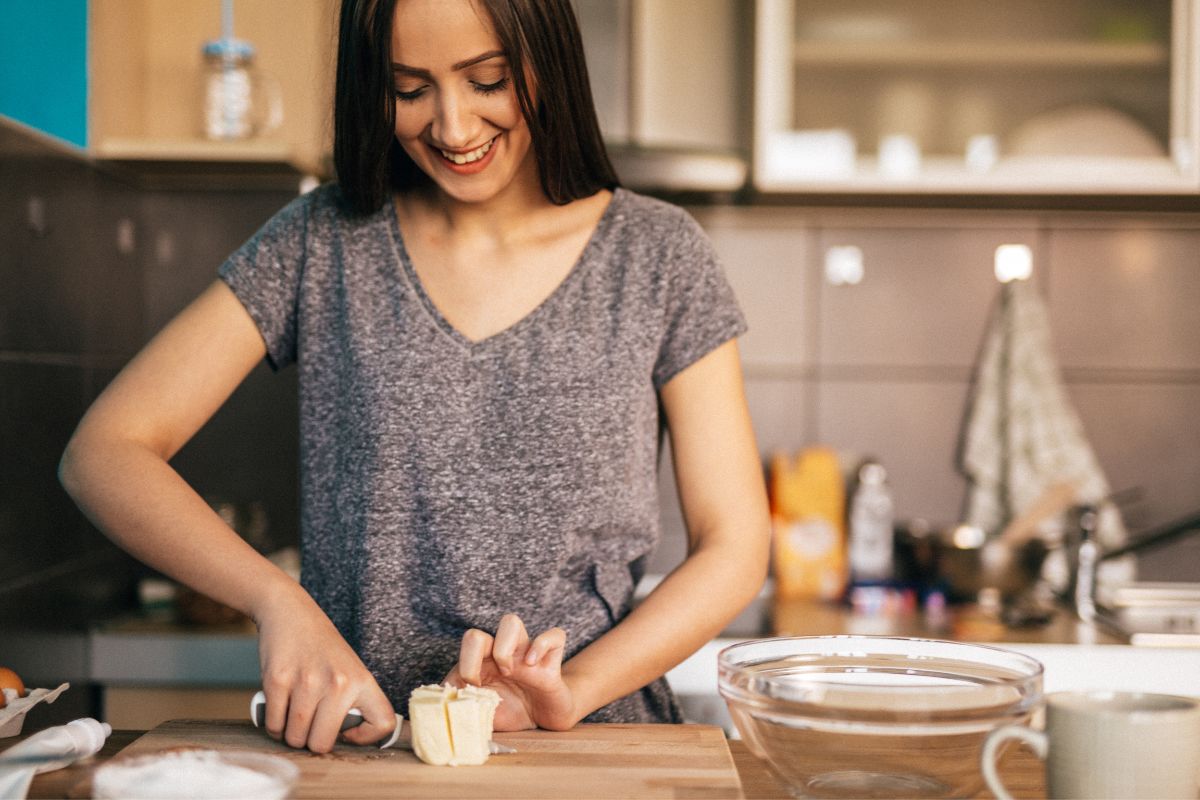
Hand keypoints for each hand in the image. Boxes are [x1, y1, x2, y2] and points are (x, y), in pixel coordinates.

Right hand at [254, 590, 395, 752]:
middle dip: (312, 740)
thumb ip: (353, 701)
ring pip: (295, 738)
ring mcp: (307, 682)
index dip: (366, 738)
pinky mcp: (278, 681)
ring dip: (290, 733)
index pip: (383, 723)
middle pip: (321, 744)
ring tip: (293, 715)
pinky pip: (273, 725)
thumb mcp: (350, 668)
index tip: (348, 732)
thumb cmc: (321, 647)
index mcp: (362, 680)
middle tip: (310, 723)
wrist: (290, 612)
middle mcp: (338, 683)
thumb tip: (349, 739)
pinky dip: (274, 724)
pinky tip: (279, 709)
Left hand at [445, 613, 575, 730]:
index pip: (468, 642)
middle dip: (482, 652)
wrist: (542, 721)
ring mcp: (526, 654)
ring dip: (505, 646)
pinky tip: (536, 666)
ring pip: (511, 621)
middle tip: (492, 678)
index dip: (467, 663)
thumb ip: (458, 708)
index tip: (474, 689)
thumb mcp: (478, 713)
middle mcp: (503, 652)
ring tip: (511, 671)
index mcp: (483, 662)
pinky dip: (543, 645)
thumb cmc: (509, 711)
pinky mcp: (552, 662)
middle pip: (476, 630)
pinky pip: (555, 635)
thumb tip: (437, 709)